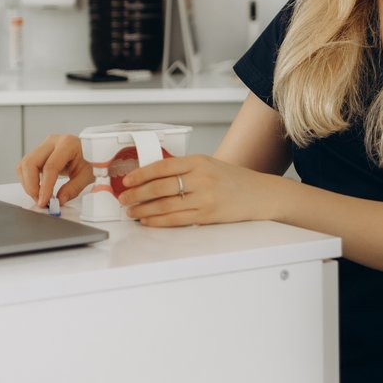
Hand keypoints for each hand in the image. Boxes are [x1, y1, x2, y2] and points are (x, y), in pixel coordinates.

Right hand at [16, 133, 94, 207]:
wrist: (92, 149)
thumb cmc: (91, 159)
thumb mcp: (88, 175)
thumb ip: (73, 188)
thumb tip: (59, 200)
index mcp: (67, 144)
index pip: (50, 166)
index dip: (45, 186)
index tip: (44, 201)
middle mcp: (53, 141)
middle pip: (30, 162)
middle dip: (31, 185)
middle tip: (40, 200)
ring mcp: (44, 145)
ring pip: (24, 164)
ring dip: (28, 183)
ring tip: (39, 196)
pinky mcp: (40, 152)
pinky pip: (26, 166)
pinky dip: (28, 179)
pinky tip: (38, 188)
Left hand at [118, 153, 277, 226]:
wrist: (259, 194)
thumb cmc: (232, 180)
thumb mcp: (209, 165)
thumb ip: (184, 169)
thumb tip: (151, 178)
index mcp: (199, 161)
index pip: (163, 166)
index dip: (141, 174)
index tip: (127, 180)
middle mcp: (202, 178)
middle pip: (160, 187)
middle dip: (137, 194)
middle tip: (124, 198)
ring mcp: (205, 198)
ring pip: (165, 205)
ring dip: (144, 210)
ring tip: (131, 212)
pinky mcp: (207, 215)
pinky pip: (176, 219)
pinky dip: (158, 221)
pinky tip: (148, 221)